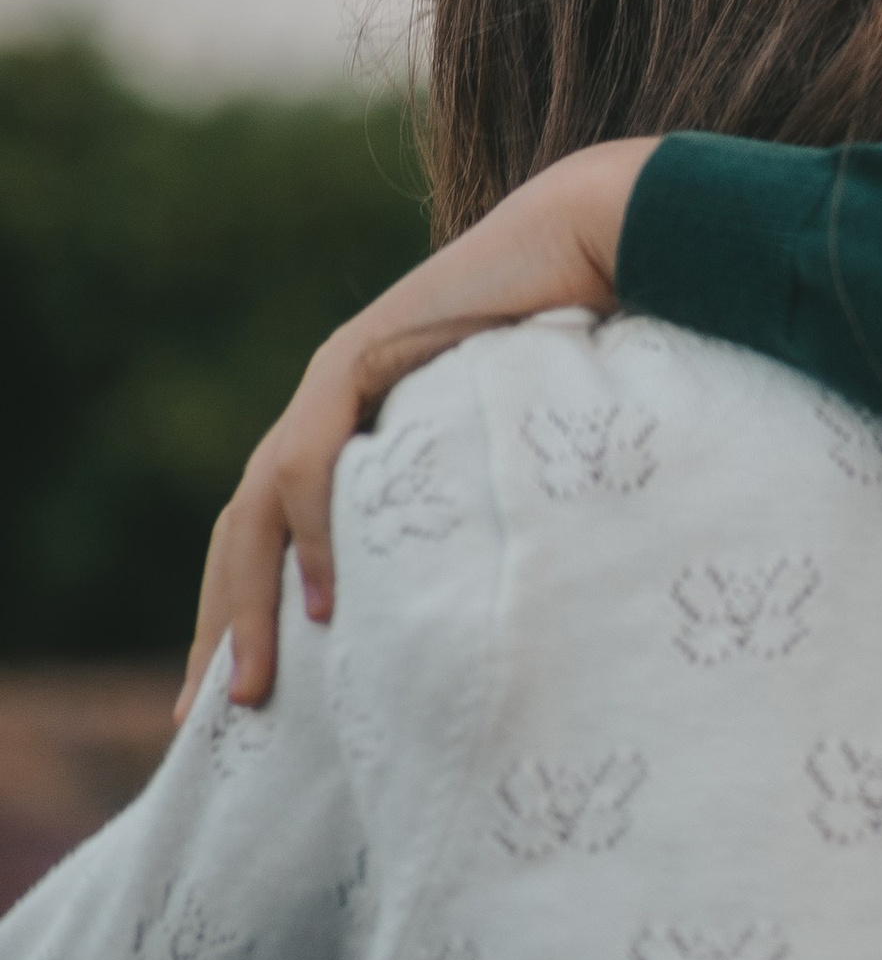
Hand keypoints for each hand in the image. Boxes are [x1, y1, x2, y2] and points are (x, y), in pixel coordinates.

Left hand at [177, 138, 656, 719]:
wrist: (594, 238)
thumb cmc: (582, 339)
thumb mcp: (512, 449)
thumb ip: (479, 504)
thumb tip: (502, 605)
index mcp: (359, 430)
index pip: (276, 535)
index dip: (252, 615)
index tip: (241, 702)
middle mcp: (330, 404)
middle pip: (243, 533)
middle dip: (223, 629)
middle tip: (208, 722)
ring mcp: (335, 377)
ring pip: (257, 507)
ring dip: (252, 604)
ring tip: (256, 687)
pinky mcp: (357, 356)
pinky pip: (313, 458)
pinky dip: (316, 534)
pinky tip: (330, 604)